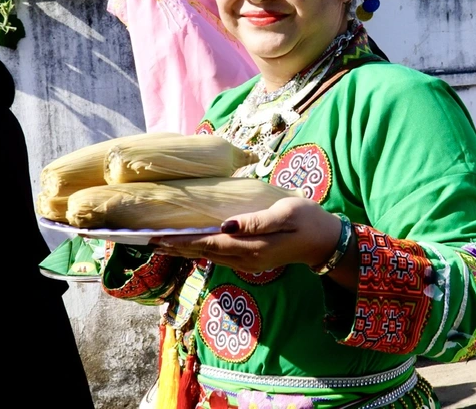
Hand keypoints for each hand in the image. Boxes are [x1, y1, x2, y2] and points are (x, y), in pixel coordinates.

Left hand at [151, 197, 340, 273]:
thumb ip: (256, 221)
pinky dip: (200, 249)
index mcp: (252, 246)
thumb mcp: (286, 213)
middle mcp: (246, 259)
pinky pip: (219, 255)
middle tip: (149, 241)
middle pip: (204, 253)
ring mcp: (248, 262)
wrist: (326, 241)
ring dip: (185, 249)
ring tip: (162, 243)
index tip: (160, 238)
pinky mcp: (251, 259)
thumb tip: (225, 224)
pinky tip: (190, 244)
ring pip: (210, 256)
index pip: (210, 243)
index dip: (183, 241)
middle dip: (177, 247)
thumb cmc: (307, 220)